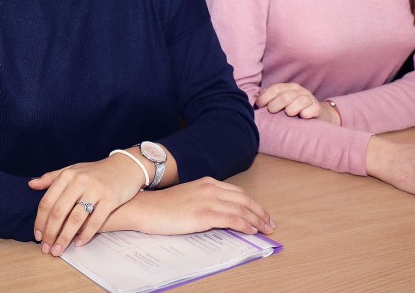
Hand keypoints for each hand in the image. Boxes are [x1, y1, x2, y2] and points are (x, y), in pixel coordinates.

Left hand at [28, 153, 145, 256]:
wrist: (126, 166)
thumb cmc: (96, 171)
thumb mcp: (73, 170)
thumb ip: (52, 178)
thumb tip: (31, 185)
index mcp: (68, 174)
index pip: (48, 201)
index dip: (40, 221)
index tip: (37, 235)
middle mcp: (80, 181)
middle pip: (59, 212)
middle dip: (50, 233)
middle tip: (47, 248)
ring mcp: (96, 189)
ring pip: (75, 219)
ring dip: (65, 238)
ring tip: (59, 250)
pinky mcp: (111, 198)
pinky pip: (95, 221)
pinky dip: (86, 235)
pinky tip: (79, 243)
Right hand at [120, 177, 274, 236]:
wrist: (145, 208)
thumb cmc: (163, 206)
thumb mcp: (188, 198)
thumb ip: (205, 201)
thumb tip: (219, 214)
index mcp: (207, 183)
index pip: (238, 192)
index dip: (253, 204)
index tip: (261, 214)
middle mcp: (210, 188)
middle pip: (244, 199)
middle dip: (260, 212)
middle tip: (270, 223)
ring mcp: (207, 200)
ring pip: (241, 209)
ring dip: (257, 220)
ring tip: (266, 229)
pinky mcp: (203, 214)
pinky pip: (231, 219)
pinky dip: (245, 225)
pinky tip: (252, 231)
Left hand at [257, 83, 338, 124]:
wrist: (317, 114)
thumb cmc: (294, 108)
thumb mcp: (282, 102)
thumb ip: (270, 99)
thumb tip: (256, 100)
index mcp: (289, 87)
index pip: (276, 89)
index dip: (265, 97)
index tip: (259, 106)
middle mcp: (299, 91)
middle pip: (285, 96)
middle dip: (276, 104)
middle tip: (271, 111)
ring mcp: (309, 99)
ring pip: (300, 100)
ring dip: (291, 108)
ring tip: (288, 114)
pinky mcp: (317, 108)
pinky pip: (312, 109)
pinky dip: (306, 112)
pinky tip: (302, 116)